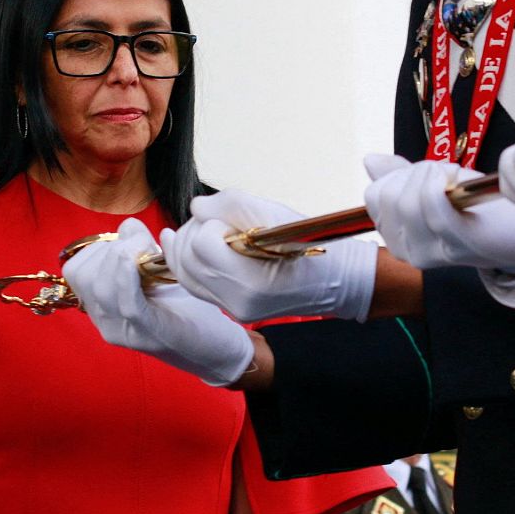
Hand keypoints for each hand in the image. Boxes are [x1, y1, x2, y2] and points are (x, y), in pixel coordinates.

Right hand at [62, 218, 254, 385]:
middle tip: (144, 247)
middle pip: (83, 275)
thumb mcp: (158, 272)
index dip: (99, 247)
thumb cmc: (188, 307)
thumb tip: (129, 227)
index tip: (130, 242)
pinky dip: (128, 277)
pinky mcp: (149, 335)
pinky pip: (127, 304)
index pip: (76, 270)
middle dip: (111, 249)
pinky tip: (138, 260)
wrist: (218, 348)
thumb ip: (139, 248)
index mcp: (103, 307)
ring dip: (123, 257)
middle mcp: (106, 322)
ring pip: (101, 287)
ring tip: (150, 254)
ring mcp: (124, 332)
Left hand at [160, 190, 378, 322]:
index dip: (212, 224)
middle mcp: (237, 301)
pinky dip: (188, 261)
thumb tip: (196, 207)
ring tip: (203, 228)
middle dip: (194, 232)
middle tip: (217, 221)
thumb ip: (231, 203)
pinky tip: (183, 241)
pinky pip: (193, 284)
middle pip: (187, 259)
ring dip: (185, 245)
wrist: (331, 278)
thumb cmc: (307, 243)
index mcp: (251, 281)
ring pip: (183, 273)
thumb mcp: (275, 213)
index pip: (202, 244)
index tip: (232, 222)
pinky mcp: (229, 309)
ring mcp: (232, 310)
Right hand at [363, 154, 514, 271]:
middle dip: (415, 172)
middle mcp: (408, 252)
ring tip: (455, 179)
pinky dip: (442, 180)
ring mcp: (432, 252)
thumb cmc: (479, 207)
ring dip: (433, 174)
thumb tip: (369, 160)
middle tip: (445, 175)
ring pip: (408, 200)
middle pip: (388, 196)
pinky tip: (457, 181)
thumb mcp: (432, 187)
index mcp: (397, 239)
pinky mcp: (457, 244)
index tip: (427, 175)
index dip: (399, 175)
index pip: (373, 195)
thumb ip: (400, 178)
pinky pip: (431, 203)